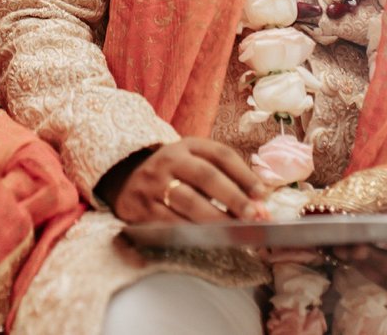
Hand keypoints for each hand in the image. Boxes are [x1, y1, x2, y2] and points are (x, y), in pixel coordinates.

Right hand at [106, 138, 269, 224]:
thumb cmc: (172, 175)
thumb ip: (226, 179)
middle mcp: (169, 160)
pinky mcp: (143, 208)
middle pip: (206, 176)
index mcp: (187, 146)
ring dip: (216, 219)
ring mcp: (154, 183)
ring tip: (236, 232)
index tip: (262, 194)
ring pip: (189, 201)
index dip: (244, 174)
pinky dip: (193, 233)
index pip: (221, 155)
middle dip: (233, 197)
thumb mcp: (193, 163)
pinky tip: (209, 240)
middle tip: (254, 216)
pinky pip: (172, 223)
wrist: (123, 179)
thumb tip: (261, 206)